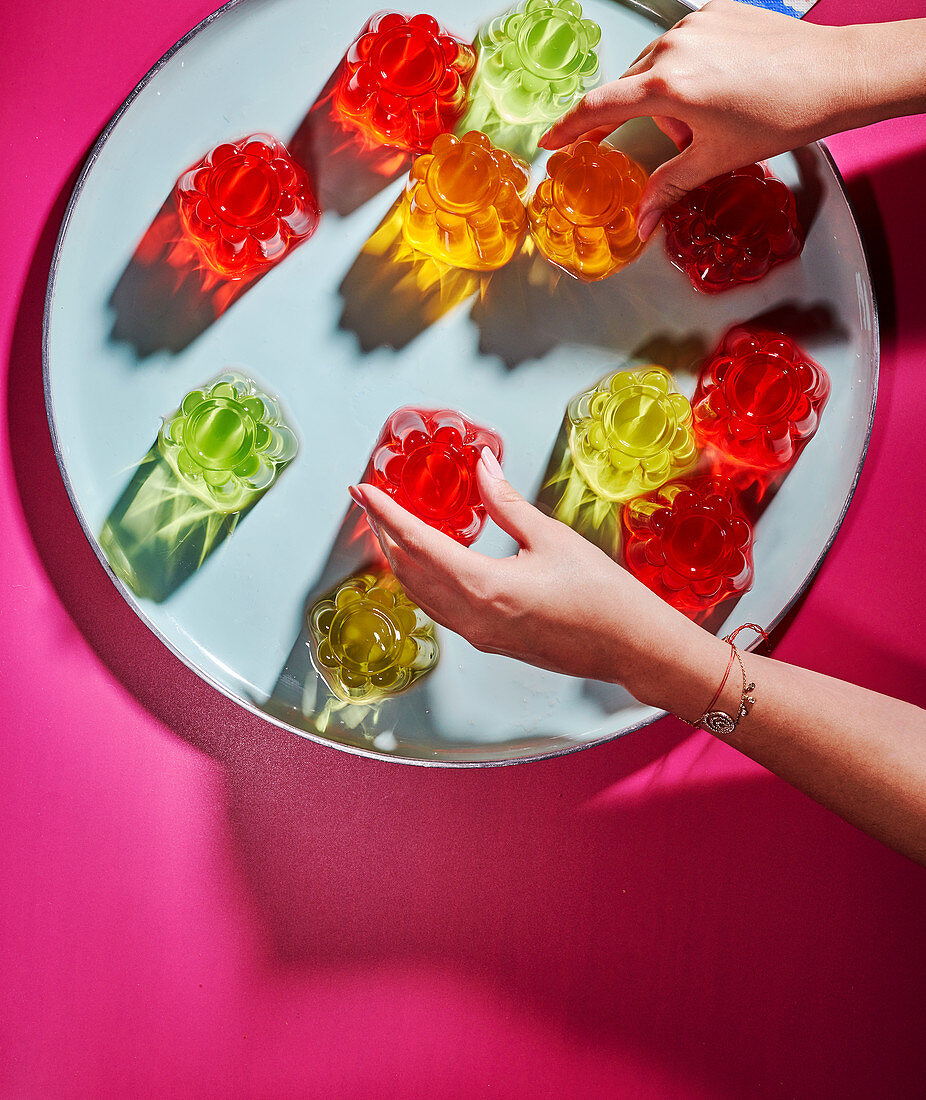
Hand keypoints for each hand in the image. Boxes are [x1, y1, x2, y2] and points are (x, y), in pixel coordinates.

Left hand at [350, 448, 726, 712]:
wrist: (631, 646)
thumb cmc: (601, 595)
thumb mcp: (551, 537)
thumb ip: (506, 502)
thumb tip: (482, 466)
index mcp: (484, 586)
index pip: (417, 543)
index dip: (386, 513)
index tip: (362, 490)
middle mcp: (472, 616)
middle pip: (409, 571)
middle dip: (384, 534)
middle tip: (370, 503)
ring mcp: (478, 634)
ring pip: (420, 595)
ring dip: (399, 560)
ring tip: (388, 529)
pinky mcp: (489, 641)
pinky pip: (440, 610)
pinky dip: (422, 583)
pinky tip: (425, 566)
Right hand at [539, 0, 861, 238]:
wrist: (834, 75)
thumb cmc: (781, 114)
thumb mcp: (715, 159)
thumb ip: (668, 188)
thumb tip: (641, 223)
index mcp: (668, 85)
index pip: (599, 107)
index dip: (570, 128)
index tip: (551, 141)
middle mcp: (675, 46)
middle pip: (631, 90)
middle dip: (649, 120)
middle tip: (686, 140)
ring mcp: (695, 24)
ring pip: (657, 68)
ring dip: (670, 97)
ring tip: (714, 115)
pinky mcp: (715, 11)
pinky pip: (684, 46)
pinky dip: (691, 71)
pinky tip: (725, 87)